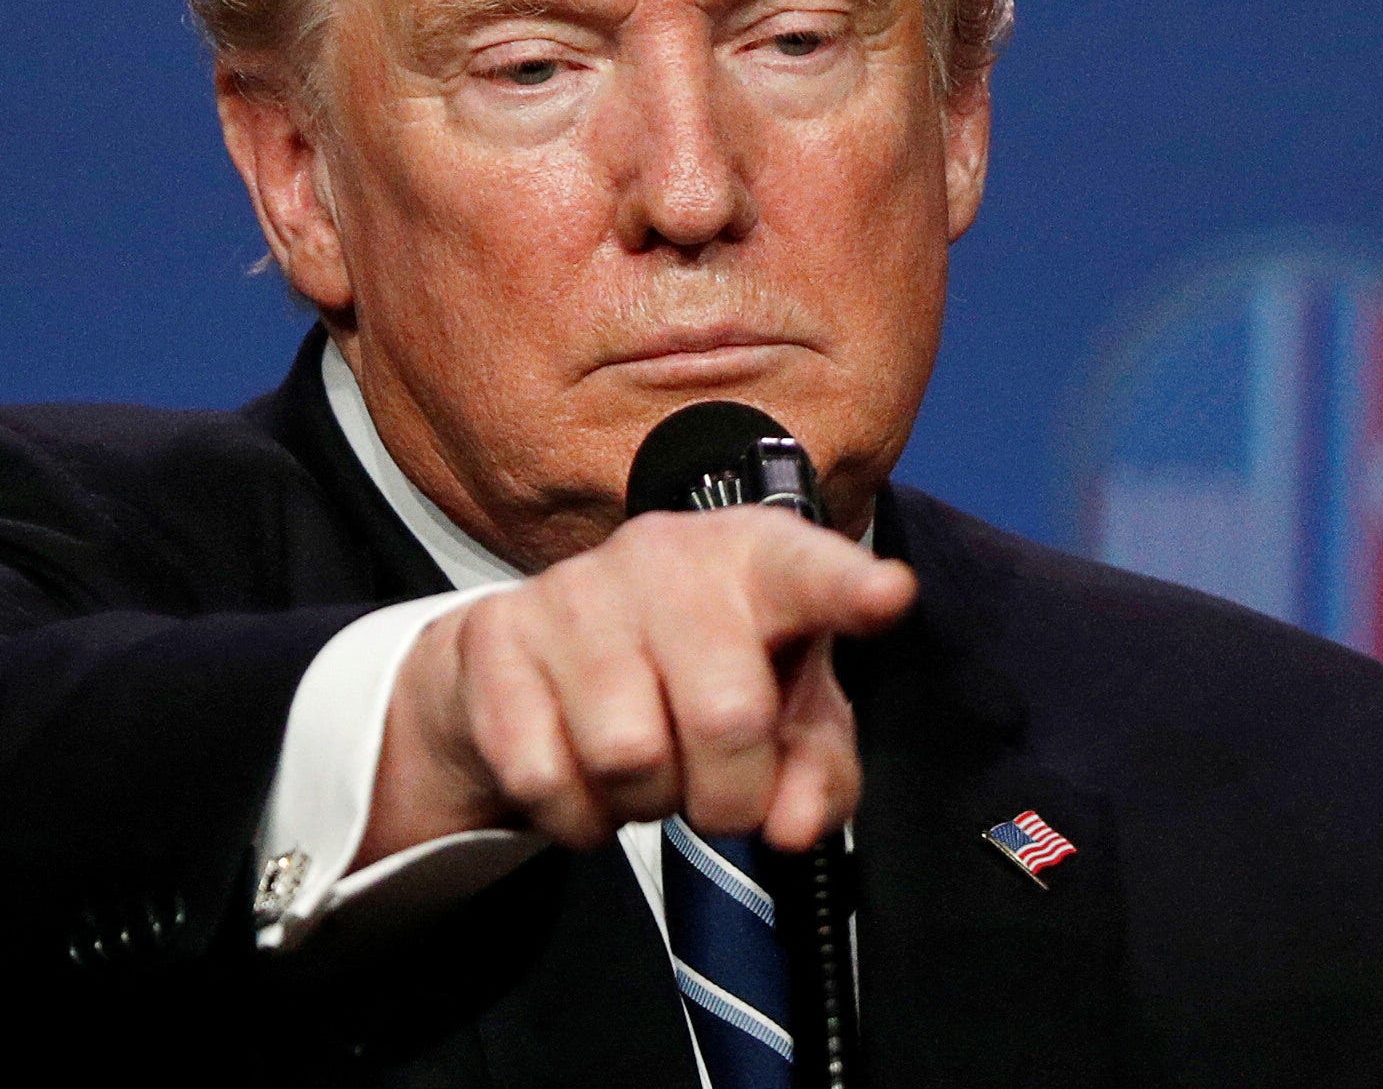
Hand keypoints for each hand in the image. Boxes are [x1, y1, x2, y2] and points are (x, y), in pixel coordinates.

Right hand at [361, 507, 915, 862]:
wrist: (529, 661)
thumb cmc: (690, 680)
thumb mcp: (780, 717)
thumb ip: (817, 771)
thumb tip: (792, 826)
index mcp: (755, 557)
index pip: (807, 569)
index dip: (847, 588)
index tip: (888, 595)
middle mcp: (664, 554)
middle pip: (727, 714)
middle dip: (730, 793)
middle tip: (715, 790)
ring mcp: (572, 589)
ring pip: (629, 756)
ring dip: (644, 800)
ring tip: (642, 766)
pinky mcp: (495, 637)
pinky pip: (547, 778)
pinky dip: (575, 813)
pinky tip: (578, 770)